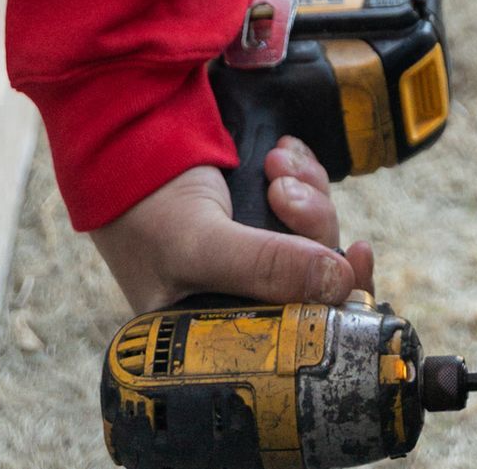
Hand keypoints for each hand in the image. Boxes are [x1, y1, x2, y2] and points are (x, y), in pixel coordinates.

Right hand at [92, 143, 375, 314]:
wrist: (121, 143)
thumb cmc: (143, 212)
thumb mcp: (199, 247)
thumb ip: (264, 267)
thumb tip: (338, 283)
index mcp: (229, 334)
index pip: (303, 332)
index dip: (339, 299)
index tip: (356, 255)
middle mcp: (247, 297)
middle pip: (318, 275)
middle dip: (313, 225)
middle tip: (281, 191)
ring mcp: (255, 251)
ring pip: (315, 231)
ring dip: (307, 192)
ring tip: (274, 164)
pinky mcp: (259, 210)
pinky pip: (306, 196)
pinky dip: (302, 172)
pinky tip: (281, 154)